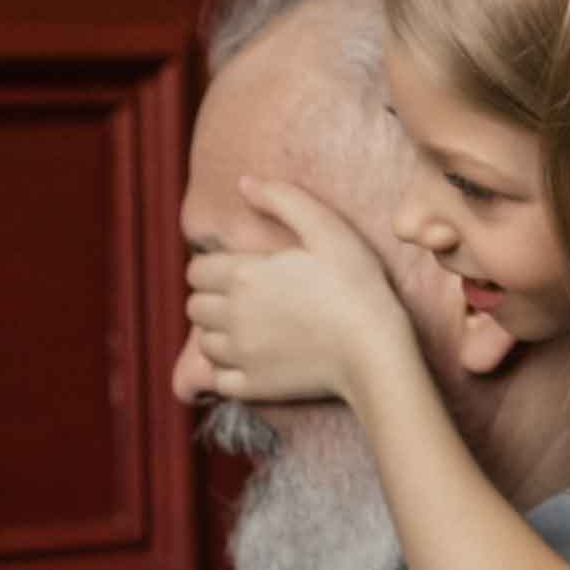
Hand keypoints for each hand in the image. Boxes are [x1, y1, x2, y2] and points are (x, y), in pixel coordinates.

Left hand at [183, 181, 410, 406]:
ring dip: (219, 333)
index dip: (213, 268)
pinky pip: (220, 380)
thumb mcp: (327, 228)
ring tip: (250, 327)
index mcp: (243, 275)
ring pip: (204, 343)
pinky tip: (254, 359)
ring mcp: (240, 355)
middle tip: (246, 298)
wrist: (374, 350)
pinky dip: (229, 370)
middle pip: (195, 306)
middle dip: (213, 299)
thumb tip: (244, 183)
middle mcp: (232, 316)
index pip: (196, 270)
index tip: (239, 271)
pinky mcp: (253, 386)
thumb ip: (283, 199)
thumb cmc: (356, 286)